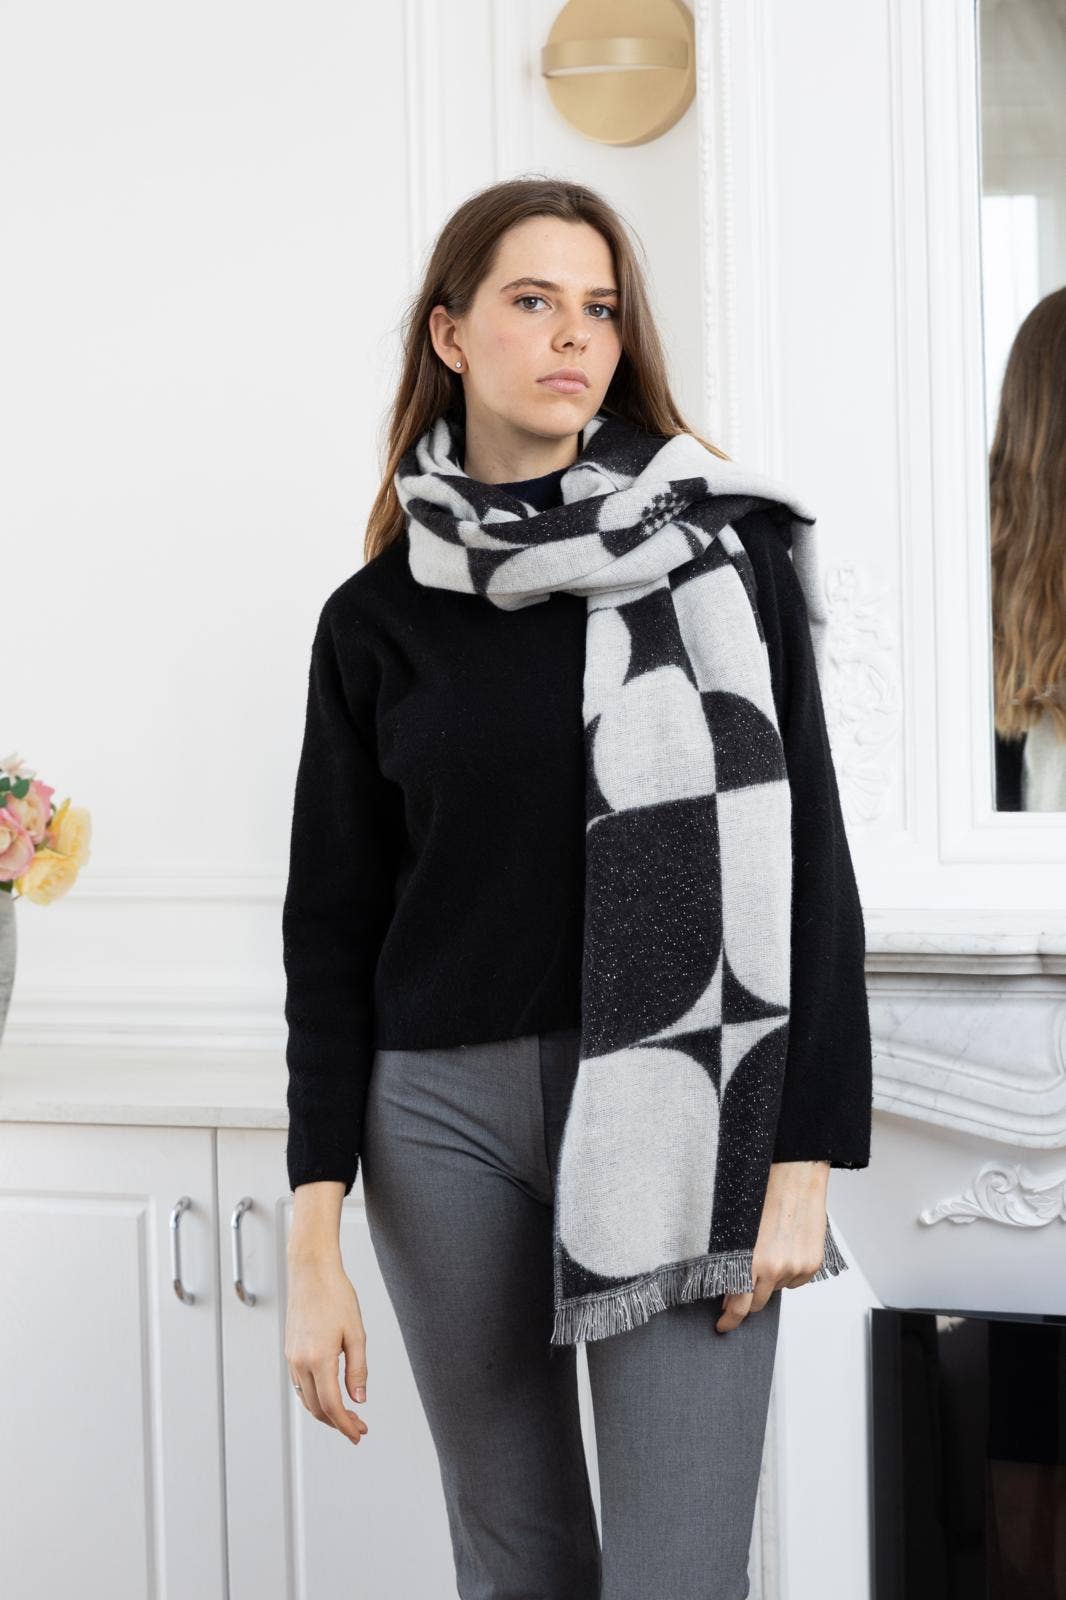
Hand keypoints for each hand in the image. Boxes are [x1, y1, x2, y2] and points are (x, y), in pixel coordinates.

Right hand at [284, 1250, 369, 1442]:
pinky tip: (329, 1395)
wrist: (311, 1271)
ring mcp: (292, 1357)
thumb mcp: (356, 1333)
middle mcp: (300, 1362)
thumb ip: (358, 1370)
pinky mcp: (290, 1351)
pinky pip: (300, 1385)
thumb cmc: (336, 1296)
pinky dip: (314, 1397)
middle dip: (337, 1423)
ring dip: (325, 1412)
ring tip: (346, 1415)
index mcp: (319, 1359)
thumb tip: (359, 1399)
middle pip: (317, 1408)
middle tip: (358, 1428)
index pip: (332, 1405)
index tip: (358, 1434)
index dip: (346, 1425)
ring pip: (306, 1398)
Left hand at [715, 1160, 830, 1333]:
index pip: (738, 1306)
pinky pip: (796, 1280)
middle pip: (757, 1303)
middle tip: (741, 1284)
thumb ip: (732, 1260)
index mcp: (750, 1260)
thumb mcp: (736, 1228)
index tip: (724, 1326)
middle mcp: (775, 1268)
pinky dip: (789, 1271)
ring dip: (770, 1278)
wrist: (796, 1174)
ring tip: (769, 1247)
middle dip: (748, 1298)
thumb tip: (729, 1286)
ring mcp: (796, 1267)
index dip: (730, 1320)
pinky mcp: (812, 1264)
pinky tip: (786, 1247)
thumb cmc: (763, 1192)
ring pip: (777, 1288)